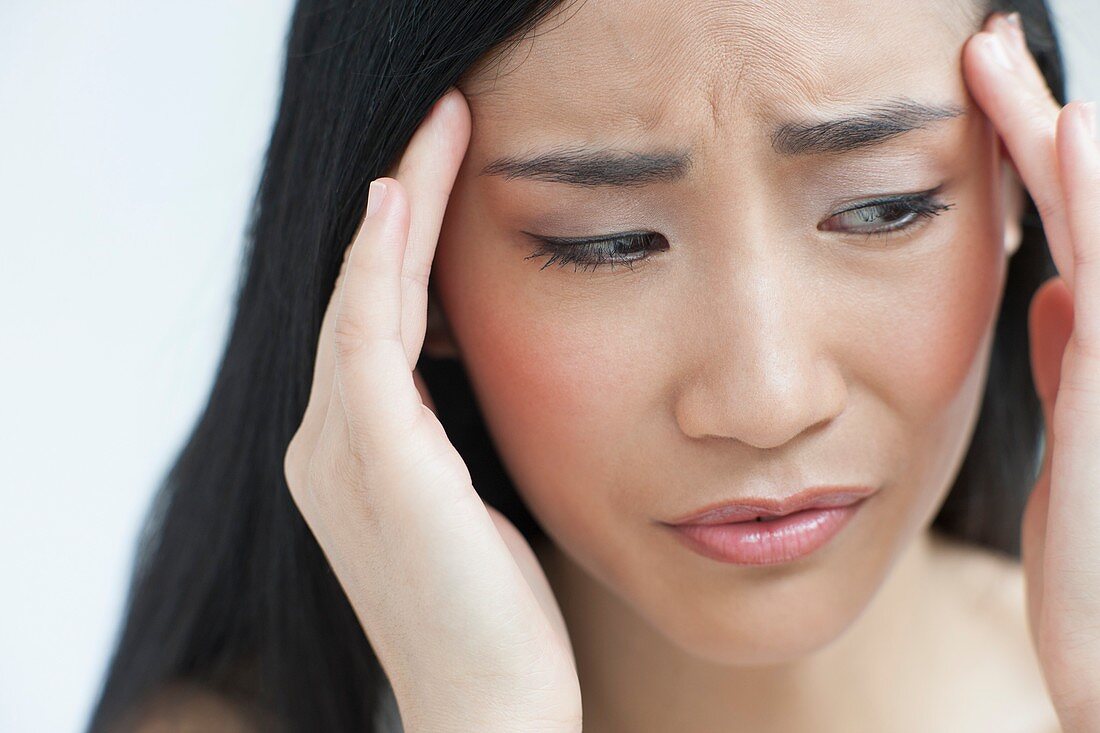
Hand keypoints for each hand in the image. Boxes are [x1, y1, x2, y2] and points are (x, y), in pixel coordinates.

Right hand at [282, 87, 581, 732]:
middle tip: (445, 123)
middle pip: (365, 295)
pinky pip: (368, 336)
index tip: (446, 173)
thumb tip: (484, 365)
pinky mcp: (377, 463)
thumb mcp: (475, 501)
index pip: (380, 322)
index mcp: (356, 456)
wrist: (491, 709)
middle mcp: (328, 447)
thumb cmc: (498, 614)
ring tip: (439, 133)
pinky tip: (402, 199)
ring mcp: (341, 454)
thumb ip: (456, 433)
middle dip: (405, 204)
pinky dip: (379, 265)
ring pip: (364, 299)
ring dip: (400, 211)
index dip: (406, 244)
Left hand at [964, 13, 1099, 730]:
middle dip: (1037, 126)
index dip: (1030, 155)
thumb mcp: (1074, 449)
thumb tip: (1049, 287)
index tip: (980, 96)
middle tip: (983, 51)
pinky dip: (1096, 209)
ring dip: (1063, 143)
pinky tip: (1070, 140)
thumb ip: (1074, 361)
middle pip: (1089, 211)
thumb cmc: (1097, 572)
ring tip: (1008, 64)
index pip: (1069, 231)